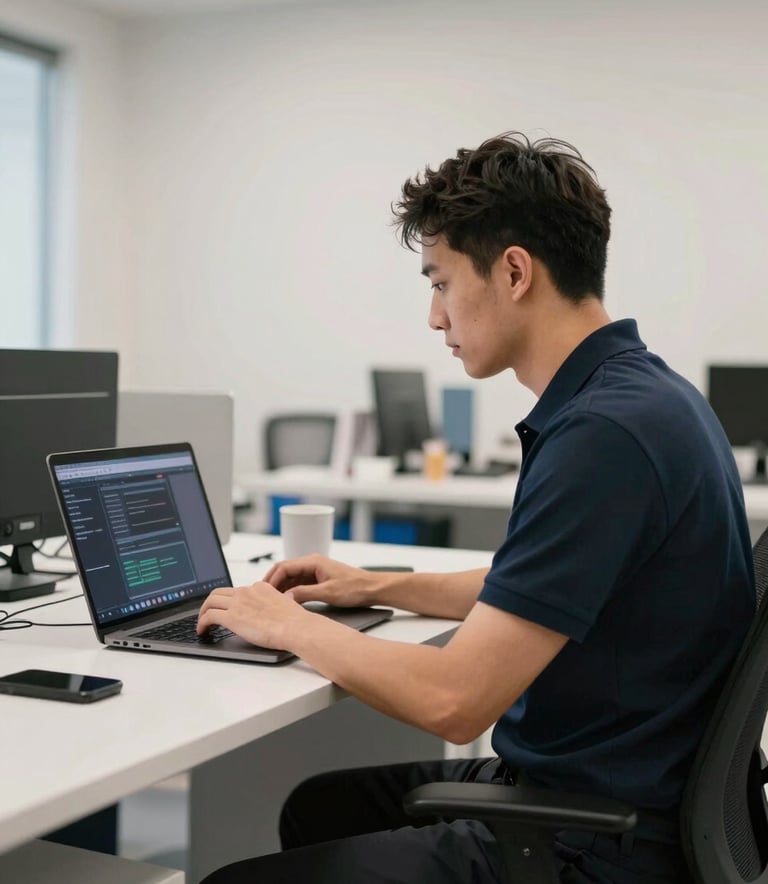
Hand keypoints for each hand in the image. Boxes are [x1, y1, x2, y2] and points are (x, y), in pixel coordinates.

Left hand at [196, 582, 307, 648]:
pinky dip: (201, 623)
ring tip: (202, 623)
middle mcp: (247, 591)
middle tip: (207, 613)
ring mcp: (238, 603)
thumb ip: (279, 602)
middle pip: (219, 592)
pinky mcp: (232, 617)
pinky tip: (202, 631)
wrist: (295, 627)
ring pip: (210, 601)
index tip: (226, 608)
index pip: (237, 590)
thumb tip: (281, 605)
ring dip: (203, 612)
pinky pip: (208, 616)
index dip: (229, 600)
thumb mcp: (287, 604)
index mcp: (260, 588)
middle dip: (210, 602)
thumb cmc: (295, 621)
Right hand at [263, 555, 379, 607]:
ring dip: (281, 588)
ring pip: (290, 578)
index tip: (263, 592)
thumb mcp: (328, 592)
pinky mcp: (318, 580)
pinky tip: (286, 602)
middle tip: (261, 597)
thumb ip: (305, 594)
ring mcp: (315, 571)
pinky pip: (298, 584)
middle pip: (284, 571)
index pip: (284, 566)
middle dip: (272, 583)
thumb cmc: (355, 587)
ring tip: (270, 602)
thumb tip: (286, 598)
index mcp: (313, 561)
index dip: (271, 579)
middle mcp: (312, 563)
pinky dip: (290, 592)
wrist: (372, 589)